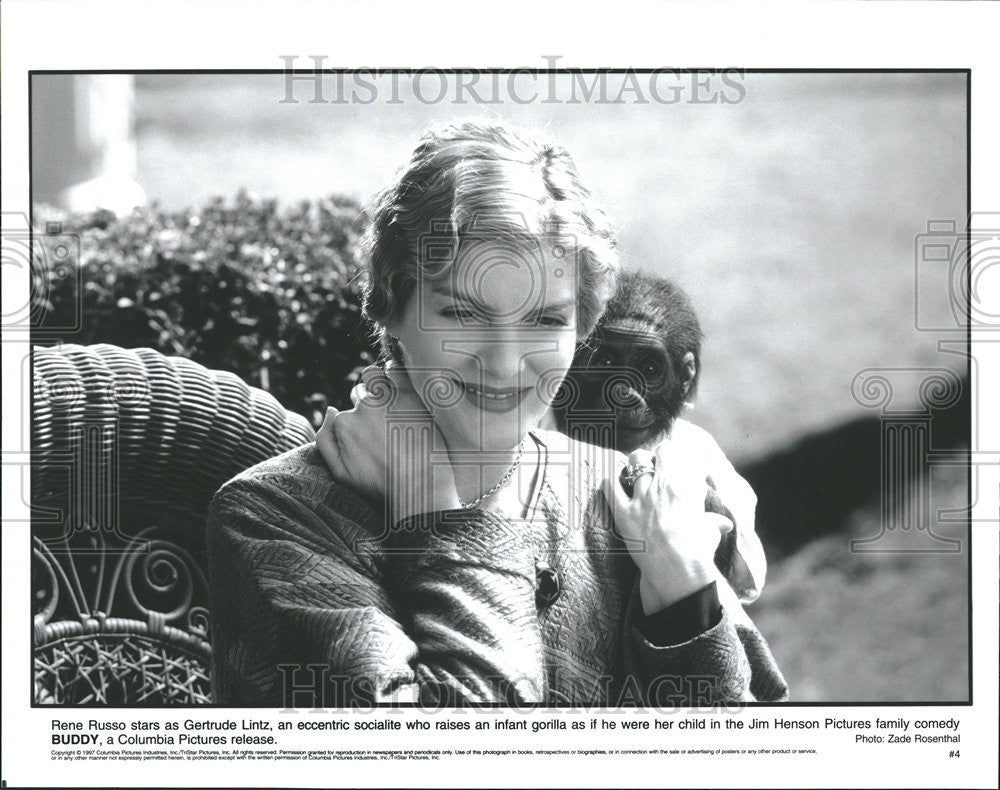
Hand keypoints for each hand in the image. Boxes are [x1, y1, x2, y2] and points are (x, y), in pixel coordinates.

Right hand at [317, 364, 459, 521]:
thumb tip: (330, 408)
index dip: (358, 424)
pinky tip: (399, 383)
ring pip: (374, 377)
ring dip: (377, 383)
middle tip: (385, 422)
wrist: (421, 487)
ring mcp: (388, 398)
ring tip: (389, 398)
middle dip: (367, 404)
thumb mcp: (341, 473)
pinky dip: (394, 373)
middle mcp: (363, 406)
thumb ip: (326, 440)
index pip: (346, 413)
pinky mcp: (411, 394)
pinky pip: (397, 371)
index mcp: (344, 423)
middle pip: (359, 394)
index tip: (372, 437)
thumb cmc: (381, 486)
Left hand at [602, 441, 733, 614]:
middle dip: (657, 457)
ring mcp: (641, 496)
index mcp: (687, 485)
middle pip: (659, 452)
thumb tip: (724, 524)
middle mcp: (664, 484)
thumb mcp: (709, 532)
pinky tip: (613, 484)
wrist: (677, 570)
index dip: (675, 457)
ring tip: (636, 473)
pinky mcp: (623, 511)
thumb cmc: (698, 551)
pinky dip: (610, 482)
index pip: (680, 454)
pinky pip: (610, 486)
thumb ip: (713, 522)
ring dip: (637, 465)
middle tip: (656, 468)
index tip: (675, 465)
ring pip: (635, 462)